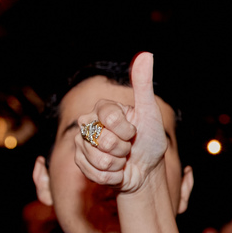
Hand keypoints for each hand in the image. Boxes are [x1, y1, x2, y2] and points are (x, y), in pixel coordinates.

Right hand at [73, 51, 167, 194]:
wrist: (146, 170)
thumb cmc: (150, 140)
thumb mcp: (150, 113)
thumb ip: (143, 86)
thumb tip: (146, 54)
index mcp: (102, 109)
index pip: (108, 117)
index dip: (126, 129)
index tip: (134, 131)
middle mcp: (88, 124)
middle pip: (102, 140)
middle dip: (123, 149)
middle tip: (129, 147)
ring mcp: (82, 144)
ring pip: (98, 159)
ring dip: (118, 165)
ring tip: (123, 159)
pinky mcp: (81, 164)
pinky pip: (96, 173)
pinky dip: (113, 177)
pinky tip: (117, 171)